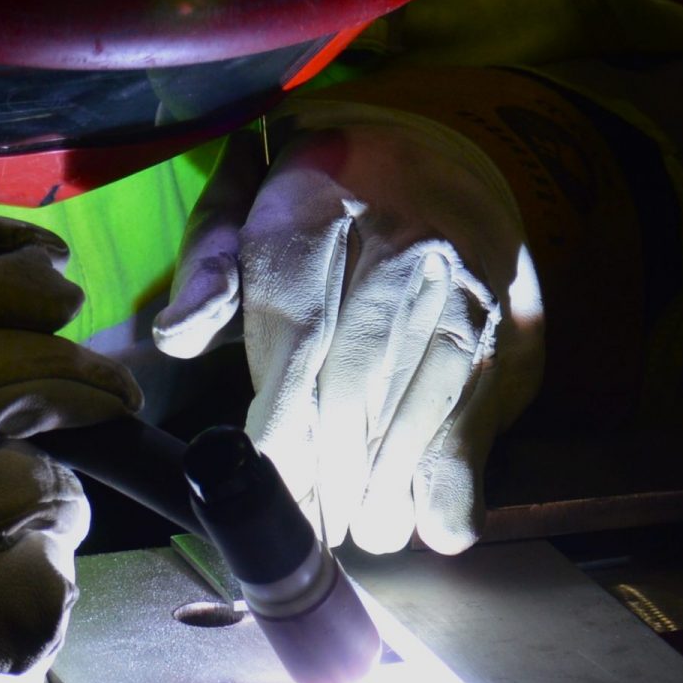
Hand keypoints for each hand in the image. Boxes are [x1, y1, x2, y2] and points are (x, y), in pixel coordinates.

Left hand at [154, 100, 544, 554]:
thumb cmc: (325, 193)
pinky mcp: (507, 323)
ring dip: (386, 486)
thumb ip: (208, 263)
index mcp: (323, 201)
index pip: (299, 328)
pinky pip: (481, 411)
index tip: (268, 478)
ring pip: (422, 404)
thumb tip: (176, 337)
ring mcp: (465, 284)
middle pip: (358, 380)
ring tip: (358, 533)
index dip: (280, 418)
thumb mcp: (249, 197)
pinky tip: (428, 524)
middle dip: (328, 469)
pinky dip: (455, 479)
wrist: (446, 148)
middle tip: (310, 527)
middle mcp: (403, 242)